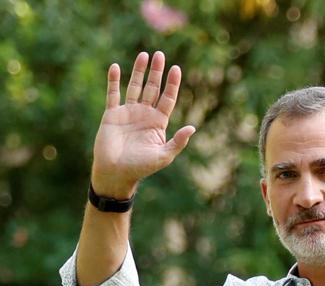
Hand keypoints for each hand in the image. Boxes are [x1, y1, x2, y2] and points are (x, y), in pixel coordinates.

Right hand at [91, 50, 194, 197]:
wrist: (116, 173)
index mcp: (158, 123)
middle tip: (160, 54)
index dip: (172, 84)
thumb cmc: (141, 168)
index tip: (176, 69)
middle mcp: (144, 115)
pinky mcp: (112, 114)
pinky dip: (113, 81)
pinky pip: (113, 94)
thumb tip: (193, 127)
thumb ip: (178, 142)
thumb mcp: (163, 156)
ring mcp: (128, 113)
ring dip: (138, 71)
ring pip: (134, 87)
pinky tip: (115, 67)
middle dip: (156, 72)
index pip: (167, 99)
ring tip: (144, 55)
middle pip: (152, 88)